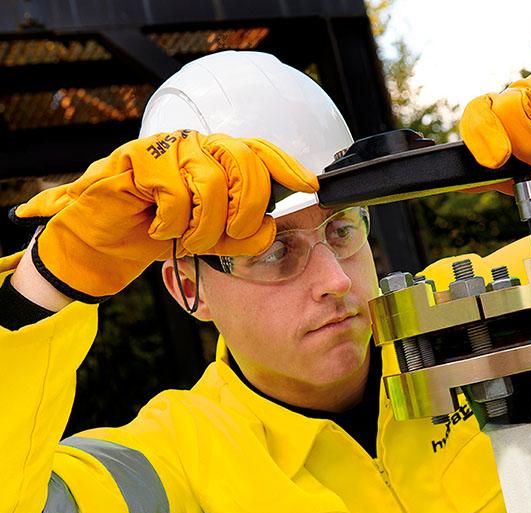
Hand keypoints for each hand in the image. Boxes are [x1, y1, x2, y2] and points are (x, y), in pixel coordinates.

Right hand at [11, 131, 317, 300]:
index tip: (312, 186)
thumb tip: (272, 231)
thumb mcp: (211, 239)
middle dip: (247, 208)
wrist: (108, 237)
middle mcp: (200, 145)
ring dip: (204, 224)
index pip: (262, 152)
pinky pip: (175, 193)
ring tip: (188, 239)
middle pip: (245, 165)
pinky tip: (159, 227)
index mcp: (220, 158)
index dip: (288, 167)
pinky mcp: (141, 157)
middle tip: (230, 234)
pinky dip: (172, 222)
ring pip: (212, 182)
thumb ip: (241, 235)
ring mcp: (171, 148)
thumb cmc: (163, 231)